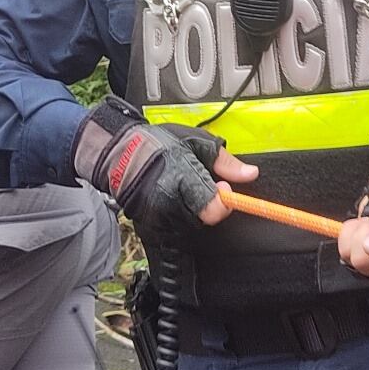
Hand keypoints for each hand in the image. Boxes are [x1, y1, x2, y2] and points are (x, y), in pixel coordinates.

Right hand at [74, 96, 258, 232]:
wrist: (118, 153)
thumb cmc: (156, 144)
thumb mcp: (196, 142)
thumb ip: (225, 162)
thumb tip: (250, 174)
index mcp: (183, 179)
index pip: (213, 209)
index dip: (225, 203)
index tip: (224, 189)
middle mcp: (169, 201)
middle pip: (204, 218)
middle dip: (207, 203)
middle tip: (199, 183)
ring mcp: (157, 216)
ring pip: (190, 223)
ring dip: (193, 209)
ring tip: (182, 186)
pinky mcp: (148, 225)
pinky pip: (173, 227)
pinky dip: (177, 214)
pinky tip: (170, 196)